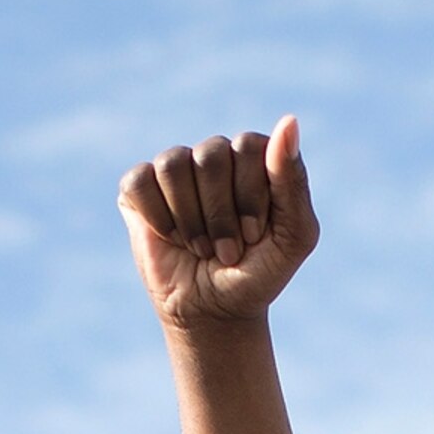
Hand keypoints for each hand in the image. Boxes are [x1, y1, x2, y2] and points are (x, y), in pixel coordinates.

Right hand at [119, 117, 316, 330]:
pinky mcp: (140, 189)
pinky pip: (139, 181)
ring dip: (190, 220)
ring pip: (172, 164)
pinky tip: (170, 238)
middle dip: (220, 215)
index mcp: (255, 157)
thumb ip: (294, 181)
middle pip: (210, 154)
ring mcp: (176, 170)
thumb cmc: (258, 274)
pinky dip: (158, 217)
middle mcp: (215, 155)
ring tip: (200, 248)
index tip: (255, 236)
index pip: (247, 146)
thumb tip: (289, 121)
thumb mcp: (293, 236)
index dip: (249, 197)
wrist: (214, 312)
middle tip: (227, 251)